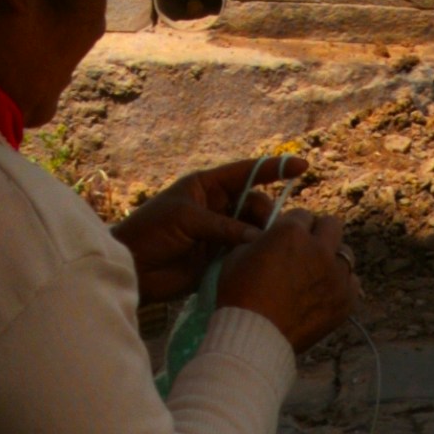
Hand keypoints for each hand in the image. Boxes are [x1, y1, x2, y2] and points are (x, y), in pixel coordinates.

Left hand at [116, 159, 284, 313]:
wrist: (131, 267)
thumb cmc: (151, 232)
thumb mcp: (186, 220)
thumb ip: (224, 226)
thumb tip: (259, 238)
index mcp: (207, 187)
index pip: (247, 173)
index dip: (275, 168)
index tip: (302, 166)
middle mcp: (217, 207)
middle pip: (255, 205)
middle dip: (267, 215)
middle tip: (272, 232)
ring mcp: (218, 233)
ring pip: (253, 231)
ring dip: (263, 238)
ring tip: (271, 248)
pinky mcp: (218, 258)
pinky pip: (244, 254)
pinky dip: (253, 256)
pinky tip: (262, 262)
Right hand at [215, 212, 360, 353]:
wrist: (255, 336)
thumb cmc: (239, 294)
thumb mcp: (238, 255)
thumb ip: (259, 240)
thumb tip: (266, 236)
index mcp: (292, 232)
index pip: (302, 215)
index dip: (293, 226)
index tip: (288, 239)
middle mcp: (320, 248)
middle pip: (331, 225)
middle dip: (319, 233)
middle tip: (307, 250)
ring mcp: (336, 274)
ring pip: (346, 254)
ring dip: (332, 259)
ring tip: (317, 274)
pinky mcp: (346, 299)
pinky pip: (352, 282)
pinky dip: (341, 285)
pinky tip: (325, 293)